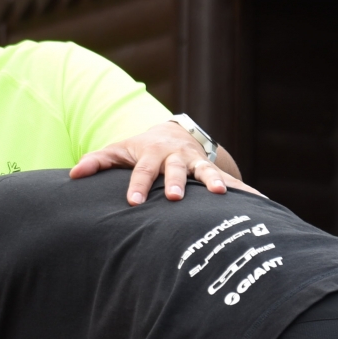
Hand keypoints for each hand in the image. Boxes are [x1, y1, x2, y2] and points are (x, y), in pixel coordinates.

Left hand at [70, 121, 261, 203]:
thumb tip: (72, 175)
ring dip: (213, 182)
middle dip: (176, 183)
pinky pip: (232, 180)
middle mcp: (175, 157)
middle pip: (175, 171)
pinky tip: (265, 205)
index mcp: (151, 154)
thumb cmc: (138, 149)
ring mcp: (196, 162)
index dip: (138, 186)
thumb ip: (96, 162)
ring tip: (223, 195)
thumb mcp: (116, 151)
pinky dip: (247, 191)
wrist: (172, 133)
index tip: (134, 202)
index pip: (142, 171)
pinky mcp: (212, 169)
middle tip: (176, 198)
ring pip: (205, 171)